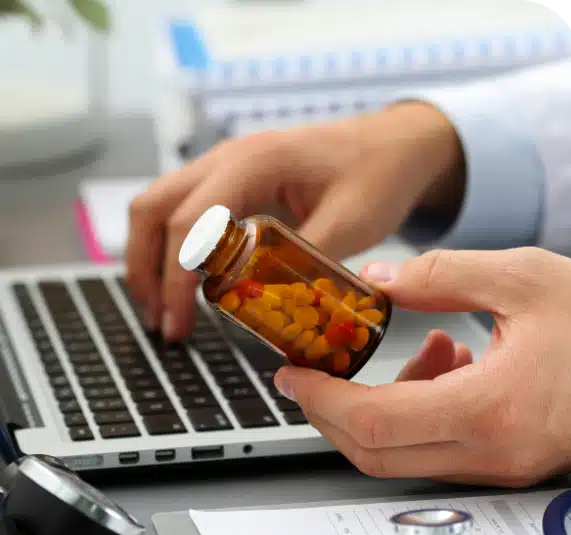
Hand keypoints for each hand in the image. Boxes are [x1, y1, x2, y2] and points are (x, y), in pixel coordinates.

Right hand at [125, 102, 463, 339]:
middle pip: (151, 209)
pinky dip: (173, 248)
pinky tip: (187, 281)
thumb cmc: (377, 173)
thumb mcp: (350, 224)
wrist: (394, 144)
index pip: (189, 223)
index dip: (175, 279)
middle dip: (145, 270)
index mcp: (253, 162)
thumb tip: (265, 309)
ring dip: (151, 259)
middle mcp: (227, 158)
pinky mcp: (234, 182)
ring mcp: (226, 166)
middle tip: (161, 322)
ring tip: (164, 309)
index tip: (180, 322)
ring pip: (158, 207)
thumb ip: (304, 262)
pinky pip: (184, 211)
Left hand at [274, 247, 570, 487]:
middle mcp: (490, 450)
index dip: (321, 401)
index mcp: (491, 409)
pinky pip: (436, 444)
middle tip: (314, 371)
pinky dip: (419, 406)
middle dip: (331, 410)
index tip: (293, 373)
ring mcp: (498, 462)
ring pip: (401, 452)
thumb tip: (378, 279)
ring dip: (382, 402)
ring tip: (423, 348)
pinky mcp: (503, 457)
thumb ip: (441, 275)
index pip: (373, 423)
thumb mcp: (523, 278)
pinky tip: (448, 362)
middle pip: (374, 450)